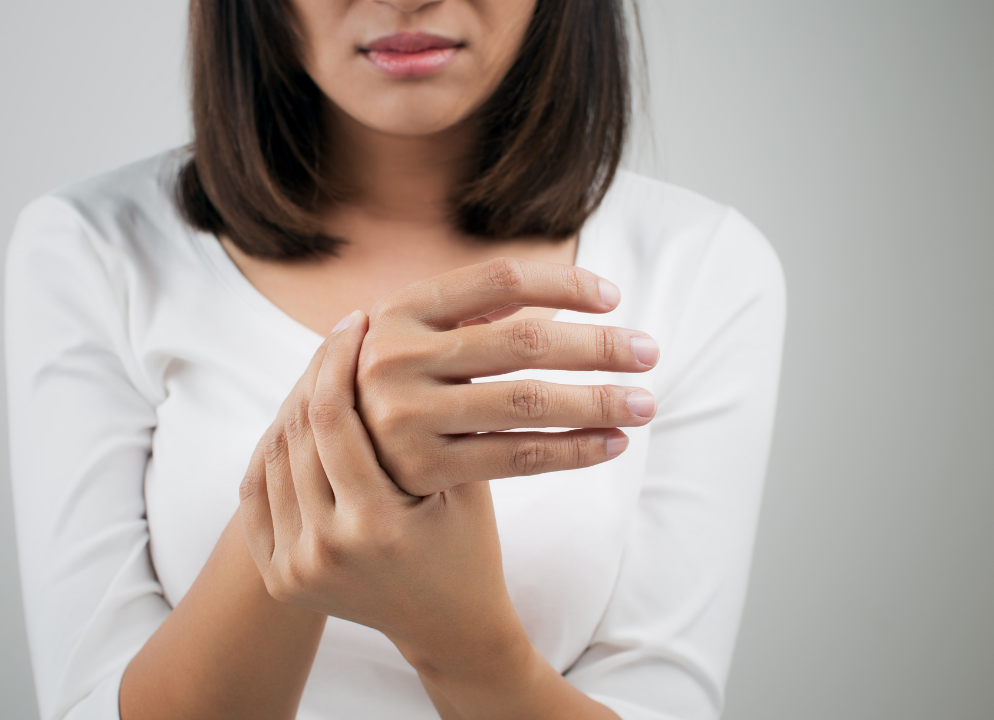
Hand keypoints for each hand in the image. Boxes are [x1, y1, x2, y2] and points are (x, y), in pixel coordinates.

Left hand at [238, 310, 524, 669]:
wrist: (446, 626)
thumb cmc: (468, 545)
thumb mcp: (465, 484)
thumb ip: (439, 419)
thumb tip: (430, 332)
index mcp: (376, 526)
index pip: (333, 418)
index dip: (338, 359)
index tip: (354, 320)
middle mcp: (325, 551)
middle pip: (296, 433)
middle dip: (314, 376)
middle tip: (336, 338)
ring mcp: (295, 569)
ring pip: (273, 459)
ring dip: (293, 408)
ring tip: (320, 373)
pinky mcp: (279, 578)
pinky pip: (259, 494)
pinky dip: (274, 453)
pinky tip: (298, 420)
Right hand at [357, 257, 659, 496]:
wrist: (343, 468)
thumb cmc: (399, 389)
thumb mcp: (414, 337)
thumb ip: (472, 310)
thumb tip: (568, 287)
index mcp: (400, 310)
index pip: (500, 278)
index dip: (563, 284)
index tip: (613, 298)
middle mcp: (395, 357)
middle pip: (525, 340)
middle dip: (599, 345)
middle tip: (650, 352)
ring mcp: (405, 415)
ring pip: (528, 401)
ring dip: (599, 400)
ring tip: (644, 404)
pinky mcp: (422, 468)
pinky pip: (517, 456)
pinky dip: (573, 450)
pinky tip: (612, 443)